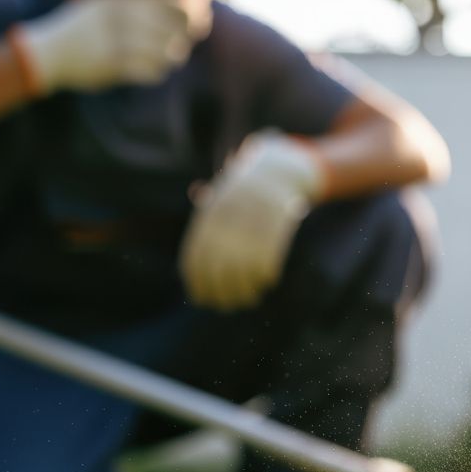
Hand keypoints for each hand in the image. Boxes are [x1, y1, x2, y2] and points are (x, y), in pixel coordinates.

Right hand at [13, 0, 211, 94]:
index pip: (168, 1)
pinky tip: (152, 71)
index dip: (190, 11)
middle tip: (181, 44)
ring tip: (167, 58)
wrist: (48, 52)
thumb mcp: (105, 5)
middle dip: (184, 38)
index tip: (197, 21)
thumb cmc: (83, 28)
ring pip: (166, 51)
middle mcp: (119, 17)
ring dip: (172, 57)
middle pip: (172, 27)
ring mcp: (115, 41)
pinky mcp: (113, 66)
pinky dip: (157, 73)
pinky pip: (151, 71)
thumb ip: (137, 4)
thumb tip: (182, 9)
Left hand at [180, 132, 326, 310]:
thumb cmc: (248, 189)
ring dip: (246, 288)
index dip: (198, 282)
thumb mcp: (222, 198)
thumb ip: (206, 221)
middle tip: (227, 306)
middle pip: (220, 264)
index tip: (201, 299)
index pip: (197, 255)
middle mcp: (229, 215)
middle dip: (222, 291)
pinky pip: (269, 253)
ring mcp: (254, 216)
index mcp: (212, 212)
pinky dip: (266, 273)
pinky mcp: (279, 218)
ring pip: (244, 264)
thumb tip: (189, 259)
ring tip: (249, 298)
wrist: (281, 165)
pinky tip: (268, 281)